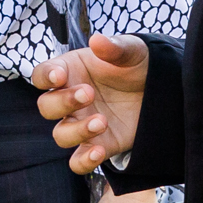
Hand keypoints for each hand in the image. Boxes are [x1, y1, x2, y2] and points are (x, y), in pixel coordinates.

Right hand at [33, 32, 149, 172]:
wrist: (160, 90)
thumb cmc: (138, 65)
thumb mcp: (132, 51)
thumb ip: (115, 47)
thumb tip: (97, 40)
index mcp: (70, 72)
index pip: (42, 76)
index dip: (45, 77)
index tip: (59, 76)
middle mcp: (70, 99)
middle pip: (46, 107)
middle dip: (63, 102)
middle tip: (88, 93)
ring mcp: (82, 124)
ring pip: (61, 135)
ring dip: (76, 131)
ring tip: (102, 121)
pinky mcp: (99, 145)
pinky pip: (78, 161)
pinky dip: (84, 161)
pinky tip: (99, 151)